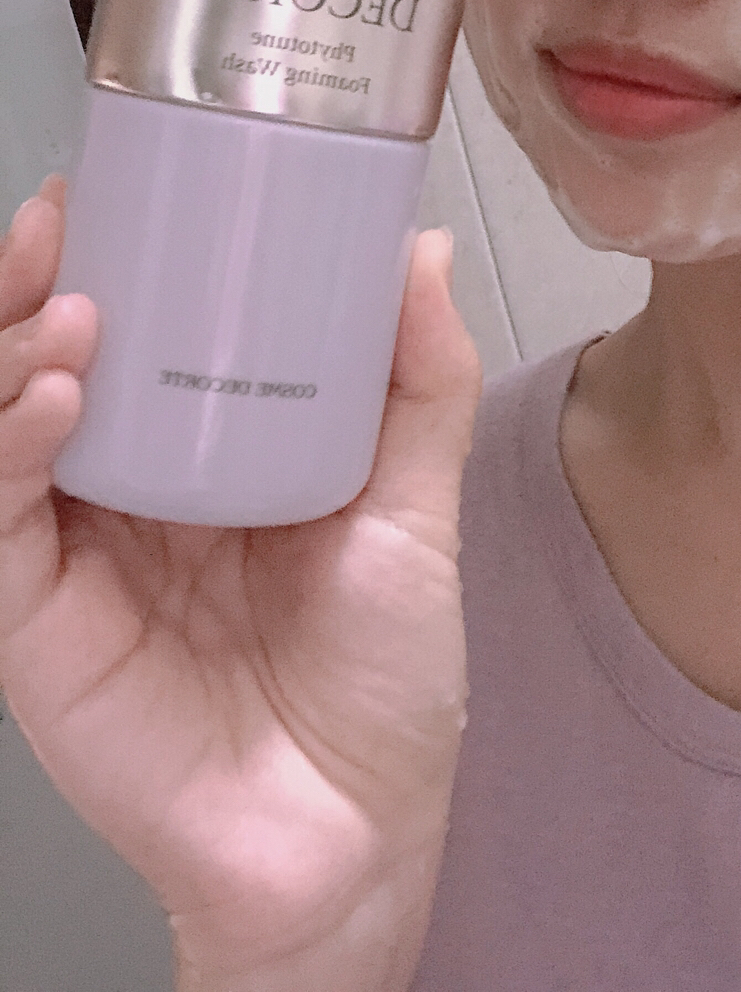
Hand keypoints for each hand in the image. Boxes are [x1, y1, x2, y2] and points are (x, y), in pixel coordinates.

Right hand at [0, 177, 481, 990]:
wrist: (356, 831)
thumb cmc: (384, 682)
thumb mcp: (416, 509)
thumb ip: (421, 383)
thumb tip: (416, 250)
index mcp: (211, 454)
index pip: (139, 335)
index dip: (114, 259)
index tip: (121, 187)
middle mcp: (133, 492)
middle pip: (50, 364)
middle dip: (38, 284)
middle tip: (64, 221)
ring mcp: (79, 554)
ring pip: (4, 426)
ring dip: (15, 350)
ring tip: (70, 307)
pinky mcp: (41, 622)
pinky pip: (0, 517)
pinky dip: (10, 446)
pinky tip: (55, 396)